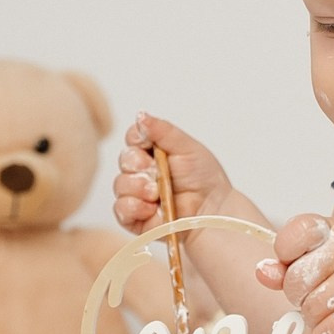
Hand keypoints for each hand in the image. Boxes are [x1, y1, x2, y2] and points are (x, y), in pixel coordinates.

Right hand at [113, 113, 233, 233]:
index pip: (133, 138)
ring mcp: (137, 194)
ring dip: (138, 187)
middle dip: (139, 165)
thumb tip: (141, 116)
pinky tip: (151, 208)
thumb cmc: (204, 180)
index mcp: (153, 151)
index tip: (150, 145)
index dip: (137, 140)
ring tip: (157, 193)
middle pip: (124, 160)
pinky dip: (134, 207)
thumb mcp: (188, 147)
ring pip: (120, 185)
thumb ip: (163, 130)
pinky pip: (121, 209)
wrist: (212, 210)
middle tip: (157, 172)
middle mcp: (142, 171)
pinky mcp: (135, 217)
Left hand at [256, 214, 333, 333]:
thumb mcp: (322, 255)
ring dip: (315, 318)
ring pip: (311, 310)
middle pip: (296, 282)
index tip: (299, 260)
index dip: (286, 256)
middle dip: (299, 295)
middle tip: (319, 291)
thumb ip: (287, 264)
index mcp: (330, 230)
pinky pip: (329, 332)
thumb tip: (263, 273)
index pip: (291, 237)